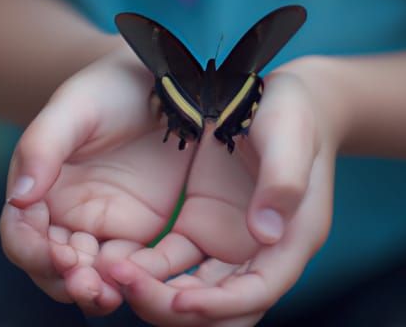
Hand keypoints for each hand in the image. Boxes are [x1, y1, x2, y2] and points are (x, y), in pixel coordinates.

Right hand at [0, 47, 196, 314]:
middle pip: (52, 264)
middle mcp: (65, 211)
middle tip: (86, 285)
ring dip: (94, 290)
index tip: (57, 253)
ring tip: (110, 295)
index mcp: (39, 185)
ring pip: (89, 272)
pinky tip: (139, 283)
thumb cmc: (109, 90)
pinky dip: (127, 280)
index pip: (21, 232)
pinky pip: (128, 265)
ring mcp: (102, 222)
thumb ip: (43, 146)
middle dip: (63, 279)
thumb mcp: (74, 108)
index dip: (32, 250)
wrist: (158, 84)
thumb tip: (18, 197)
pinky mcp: (138, 227)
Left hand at [105, 57, 339, 325]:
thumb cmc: (291, 115)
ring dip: (156, 293)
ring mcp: (226, 240)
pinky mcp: (200, 224)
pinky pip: (173, 260)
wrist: (273, 100)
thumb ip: (283, 181)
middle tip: (129, 284)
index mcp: (291, 238)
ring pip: (193, 289)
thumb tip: (266, 234)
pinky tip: (119, 258)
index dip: (221, 305)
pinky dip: (150, 268)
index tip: (180, 301)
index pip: (258, 290)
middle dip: (176, 308)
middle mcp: (258, 250)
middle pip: (221, 306)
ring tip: (114, 272)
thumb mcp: (290, 138)